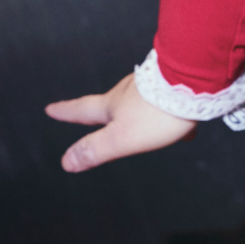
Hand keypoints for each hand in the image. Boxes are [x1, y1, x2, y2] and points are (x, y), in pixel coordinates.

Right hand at [46, 74, 194, 172]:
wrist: (193, 81)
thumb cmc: (156, 113)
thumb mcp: (121, 138)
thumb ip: (95, 149)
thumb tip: (65, 162)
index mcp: (113, 106)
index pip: (82, 111)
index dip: (65, 112)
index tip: (51, 109)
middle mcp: (129, 92)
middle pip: (110, 103)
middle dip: (101, 111)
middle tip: (90, 112)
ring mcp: (151, 85)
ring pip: (140, 103)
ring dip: (139, 114)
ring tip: (144, 126)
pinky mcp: (173, 84)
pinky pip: (167, 103)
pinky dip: (169, 115)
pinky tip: (187, 126)